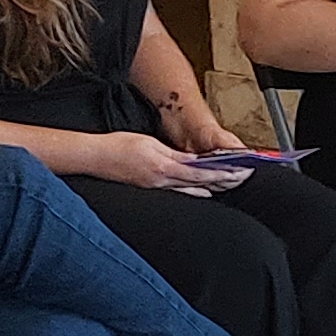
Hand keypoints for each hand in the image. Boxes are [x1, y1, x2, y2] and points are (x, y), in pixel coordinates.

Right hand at [83, 131, 248, 194]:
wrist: (95, 158)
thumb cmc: (119, 146)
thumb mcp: (150, 143)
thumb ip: (173, 154)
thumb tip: (194, 162)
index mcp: (164, 167)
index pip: (201, 173)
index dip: (222, 174)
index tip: (238, 173)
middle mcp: (162, 181)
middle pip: (200, 184)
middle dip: (222, 182)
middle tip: (240, 180)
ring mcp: (156, 187)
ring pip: (190, 190)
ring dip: (211, 189)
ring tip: (228, 186)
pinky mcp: (150, 189)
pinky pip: (177, 192)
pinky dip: (193, 191)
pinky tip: (203, 191)